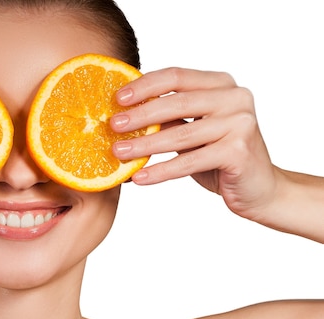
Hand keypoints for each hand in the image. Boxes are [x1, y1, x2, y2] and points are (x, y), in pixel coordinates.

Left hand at [110, 67, 277, 220]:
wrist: (259, 189)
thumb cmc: (219, 157)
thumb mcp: (191, 132)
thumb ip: (167, 119)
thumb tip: (122, 116)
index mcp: (222, 84)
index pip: (177, 76)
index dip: (145, 85)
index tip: (117, 98)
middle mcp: (235, 98)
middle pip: (177, 103)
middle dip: (140, 115)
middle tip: (113, 126)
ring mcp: (240, 123)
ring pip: (181, 134)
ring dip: (145, 145)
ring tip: (118, 153)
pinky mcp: (239, 152)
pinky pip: (190, 162)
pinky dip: (161, 171)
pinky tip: (139, 178)